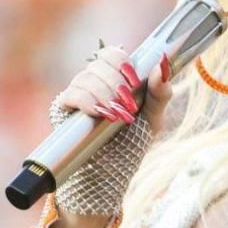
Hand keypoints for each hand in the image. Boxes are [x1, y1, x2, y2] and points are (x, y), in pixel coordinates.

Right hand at [45, 42, 178, 223]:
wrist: (111, 173)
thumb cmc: (132, 143)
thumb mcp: (153, 118)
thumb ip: (160, 93)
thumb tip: (162, 65)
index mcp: (115, 78)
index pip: (113, 54)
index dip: (122, 63)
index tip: (134, 81)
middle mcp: (94, 82)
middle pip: (99, 63)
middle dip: (116, 83)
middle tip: (128, 106)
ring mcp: (78, 94)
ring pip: (86, 77)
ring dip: (104, 93)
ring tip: (116, 115)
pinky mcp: (65, 109)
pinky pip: (71, 94)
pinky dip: (87, 101)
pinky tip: (99, 112)